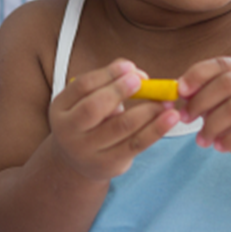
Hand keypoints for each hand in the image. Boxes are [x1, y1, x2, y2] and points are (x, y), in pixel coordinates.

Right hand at [49, 59, 179, 181]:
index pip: (83, 86)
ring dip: (147, 109)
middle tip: (143, 80)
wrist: (77, 162)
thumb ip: (106, 82)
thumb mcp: (85, 99)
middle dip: (120, 90)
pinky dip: (156, 129)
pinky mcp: (109, 164)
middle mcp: (68, 131)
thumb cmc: (86, 120)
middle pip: (95, 107)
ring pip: (121, 127)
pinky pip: (136, 144)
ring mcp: (87, 151)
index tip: (129, 67)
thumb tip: (136, 72)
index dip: (107, 74)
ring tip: (165, 100)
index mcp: (60, 108)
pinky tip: (170, 118)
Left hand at [178, 57, 230, 177]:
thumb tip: (179, 91)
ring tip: (202, 139)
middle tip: (185, 118)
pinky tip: (220, 147)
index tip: (180, 90)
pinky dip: (230, 141)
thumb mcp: (222, 105)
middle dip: (200, 102)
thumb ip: (204, 95)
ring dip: (212, 125)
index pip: (221, 64)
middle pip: (227, 84)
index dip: (197, 75)